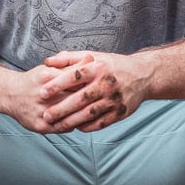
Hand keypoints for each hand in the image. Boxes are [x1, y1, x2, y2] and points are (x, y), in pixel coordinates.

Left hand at [34, 50, 148, 132]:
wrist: (142, 75)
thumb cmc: (112, 65)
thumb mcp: (93, 57)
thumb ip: (69, 58)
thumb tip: (47, 62)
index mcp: (98, 67)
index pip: (74, 76)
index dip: (57, 84)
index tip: (41, 92)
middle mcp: (107, 83)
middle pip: (80, 98)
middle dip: (61, 108)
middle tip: (45, 115)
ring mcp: (114, 99)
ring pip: (89, 113)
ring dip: (71, 121)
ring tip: (56, 124)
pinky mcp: (120, 112)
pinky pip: (101, 122)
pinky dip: (87, 126)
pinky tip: (75, 127)